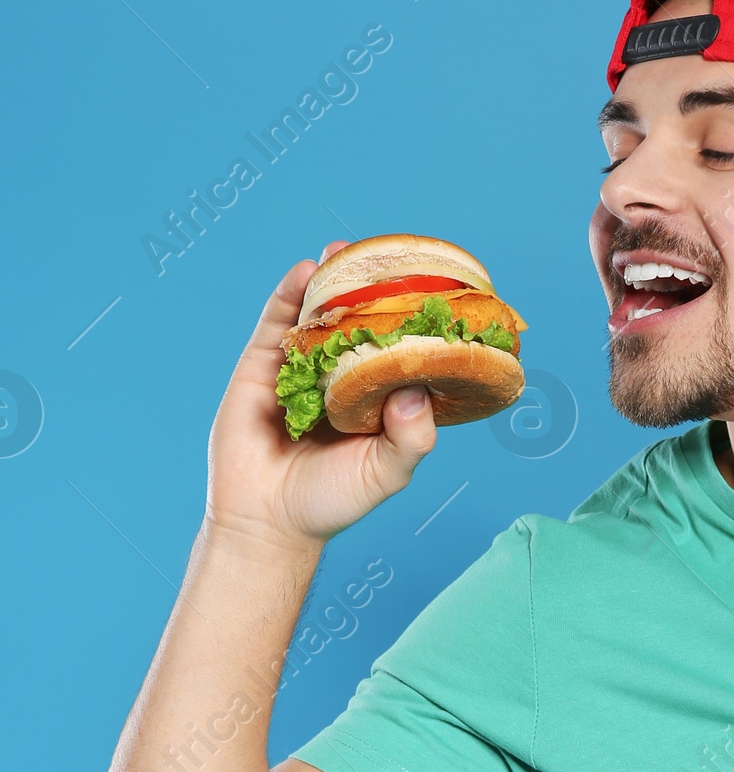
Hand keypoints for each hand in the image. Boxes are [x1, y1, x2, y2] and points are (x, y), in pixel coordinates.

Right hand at [205, 247, 436, 557]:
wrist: (268, 521)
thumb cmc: (334, 500)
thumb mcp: (387, 472)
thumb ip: (411, 437)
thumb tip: (416, 390)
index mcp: (376, 397)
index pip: (398, 348)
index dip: (413, 319)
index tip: (433, 288)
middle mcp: (341, 376)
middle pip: (358, 322)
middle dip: (371, 288)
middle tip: (390, 257)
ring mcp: (301, 367)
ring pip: (318, 315)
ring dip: (331, 280)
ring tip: (345, 250)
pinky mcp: (262, 367)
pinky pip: (277, 323)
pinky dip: (290, 293)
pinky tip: (305, 271)